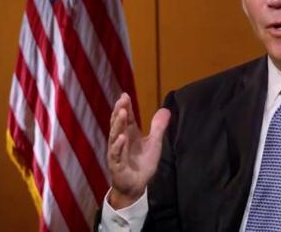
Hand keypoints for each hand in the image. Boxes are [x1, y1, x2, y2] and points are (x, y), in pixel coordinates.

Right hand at [106, 93, 170, 208]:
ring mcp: (117, 152)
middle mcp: (121, 141)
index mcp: (129, 134)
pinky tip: (122, 137)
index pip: (126, 118)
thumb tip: (166, 109)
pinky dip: (119, 146)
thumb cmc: (142, 164)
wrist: (137, 186)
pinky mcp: (117, 165)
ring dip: (117, 124)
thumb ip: (158, 127)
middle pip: (118, 123)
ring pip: (114, 136)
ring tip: (121, 113)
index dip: (125, 107)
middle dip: (119, 111)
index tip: (125, 95)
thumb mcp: (154, 143)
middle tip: (122, 100)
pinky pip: (116, 154)